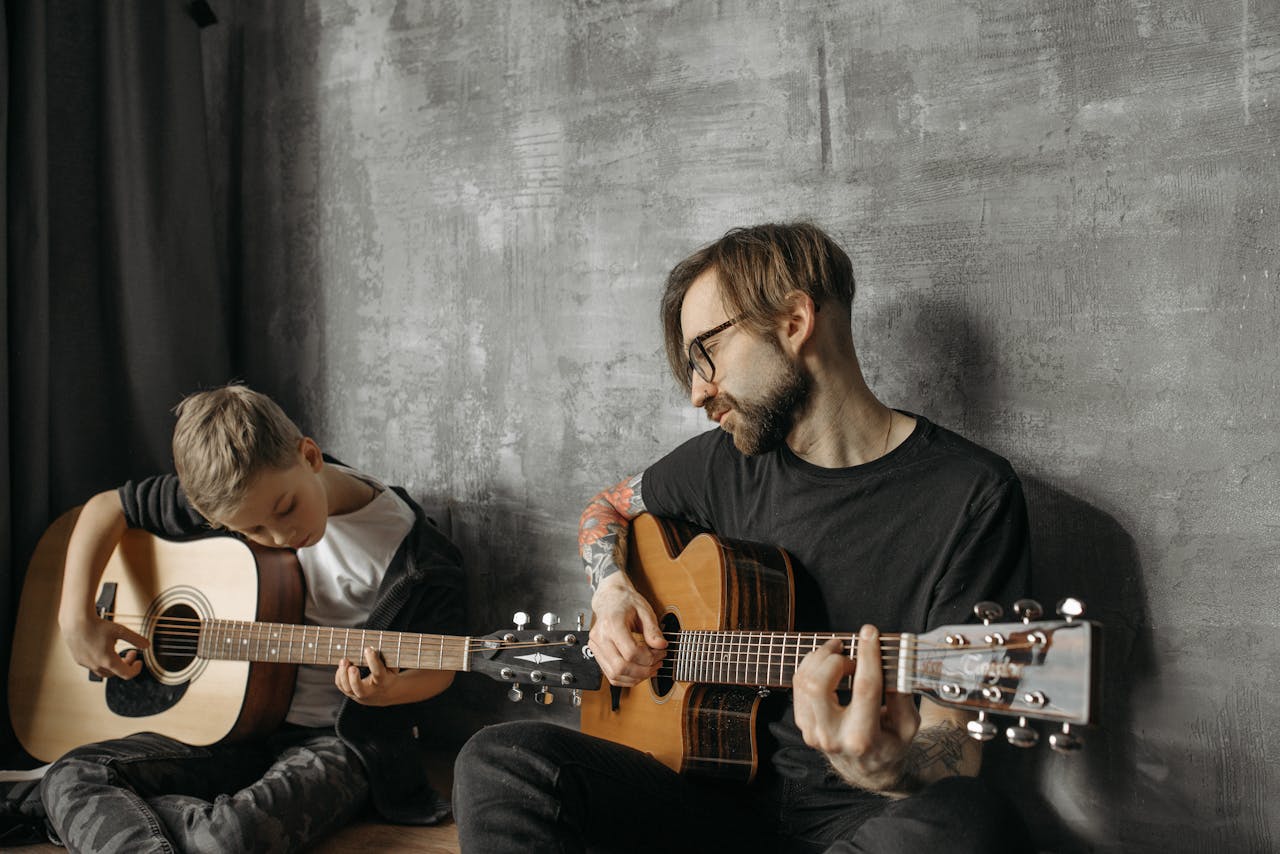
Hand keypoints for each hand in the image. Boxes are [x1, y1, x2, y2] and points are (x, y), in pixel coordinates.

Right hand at [60, 614, 149, 679]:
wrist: (76, 621)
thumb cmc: (97, 625)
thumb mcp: (121, 631)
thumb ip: (136, 639)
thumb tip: (147, 645)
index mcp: (108, 661)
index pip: (126, 674)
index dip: (136, 669)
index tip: (139, 661)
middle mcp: (96, 665)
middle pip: (115, 673)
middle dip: (125, 665)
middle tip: (130, 654)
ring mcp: (86, 664)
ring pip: (103, 672)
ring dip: (112, 666)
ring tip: (116, 653)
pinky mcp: (79, 660)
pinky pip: (92, 666)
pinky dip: (101, 662)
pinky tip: (103, 650)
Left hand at [336, 647, 401, 705]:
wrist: (387, 693)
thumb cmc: (389, 675)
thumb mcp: (392, 666)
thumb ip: (386, 658)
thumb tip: (376, 645)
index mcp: (383, 682)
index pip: (378, 672)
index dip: (373, 661)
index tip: (368, 649)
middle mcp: (370, 690)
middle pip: (359, 689)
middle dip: (354, 678)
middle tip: (352, 667)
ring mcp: (359, 694)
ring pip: (347, 688)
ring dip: (343, 674)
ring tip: (344, 660)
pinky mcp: (351, 694)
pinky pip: (341, 686)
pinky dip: (340, 676)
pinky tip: (342, 666)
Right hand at [587, 572, 666, 686]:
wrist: (610, 598)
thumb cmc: (626, 602)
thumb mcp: (644, 610)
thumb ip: (653, 629)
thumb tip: (661, 646)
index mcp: (612, 623)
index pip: (630, 652)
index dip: (648, 658)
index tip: (660, 653)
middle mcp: (600, 636)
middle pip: (621, 667)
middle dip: (643, 671)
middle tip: (657, 663)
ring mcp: (596, 646)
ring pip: (614, 675)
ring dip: (635, 677)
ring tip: (650, 668)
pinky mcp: (596, 653)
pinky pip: (610, 674)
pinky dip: (626, 679)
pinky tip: (638, 672)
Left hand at [791, 625, 919, 792]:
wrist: (868, 771)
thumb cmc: (891, 744)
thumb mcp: (907, 726)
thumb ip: (902, 696)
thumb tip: (894, 663)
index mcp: (864, 738)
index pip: (865, 688)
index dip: (868, 656)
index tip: (870, 633)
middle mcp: (833, 737)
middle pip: (818, 685)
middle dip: (833, 659)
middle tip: (849, 653)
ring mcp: (813, 733)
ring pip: (804, 683)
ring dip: (820, 659)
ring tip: (838, 653)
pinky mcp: (804, 725)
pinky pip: (798, 686)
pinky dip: (811, 667)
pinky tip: (826, 663)